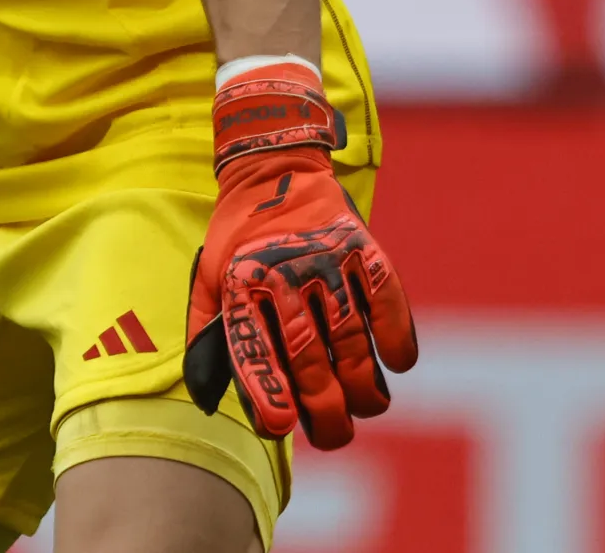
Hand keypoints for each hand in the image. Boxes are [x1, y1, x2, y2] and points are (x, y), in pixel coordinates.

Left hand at [184, 61, 416, 449]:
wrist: (273, 169)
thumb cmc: (237, 237)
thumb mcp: (208, 276)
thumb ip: (208, 333)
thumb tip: (207, 395)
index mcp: (241, 285)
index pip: (255, 351)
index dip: (268, 394)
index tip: (281, 427)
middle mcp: (284, 276)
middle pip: (311, 360)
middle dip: (326, 411)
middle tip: (335, 435)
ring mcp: (328, 263)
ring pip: (353, 343)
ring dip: (364, 388)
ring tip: (364, 407)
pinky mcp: (363, 251)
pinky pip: (388, 305)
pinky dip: (397, 340)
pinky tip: (395, 364)